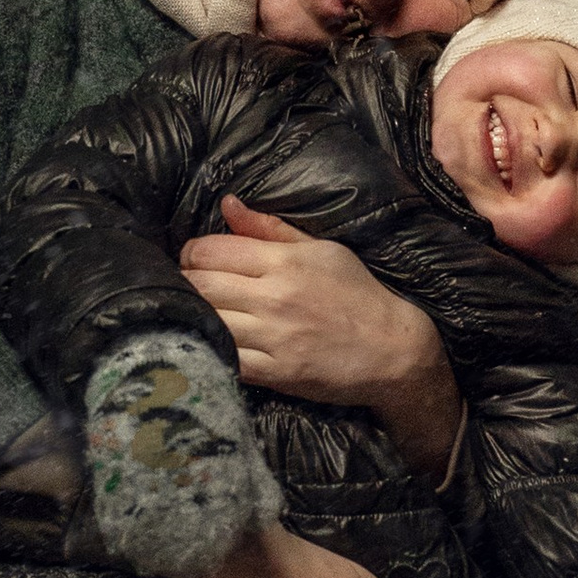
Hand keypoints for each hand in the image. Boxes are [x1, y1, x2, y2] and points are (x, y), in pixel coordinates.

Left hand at [182, 200, 463, 480]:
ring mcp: (273, 338)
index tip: (195, 259)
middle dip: (185, 282)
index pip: (210, 251)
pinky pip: (223, 357)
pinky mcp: (275, 373)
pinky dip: (209, 347)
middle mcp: (275, 298)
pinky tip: (210, 339)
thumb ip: (270, 230)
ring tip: (196, 311)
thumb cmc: (357, 294)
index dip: (191, 252)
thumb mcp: (321, 251)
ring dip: (193, 314)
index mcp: (285, 262)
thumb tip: (228, 204)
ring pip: (205, 320)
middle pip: (199, 285)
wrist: (392, 350)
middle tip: (189, 286)